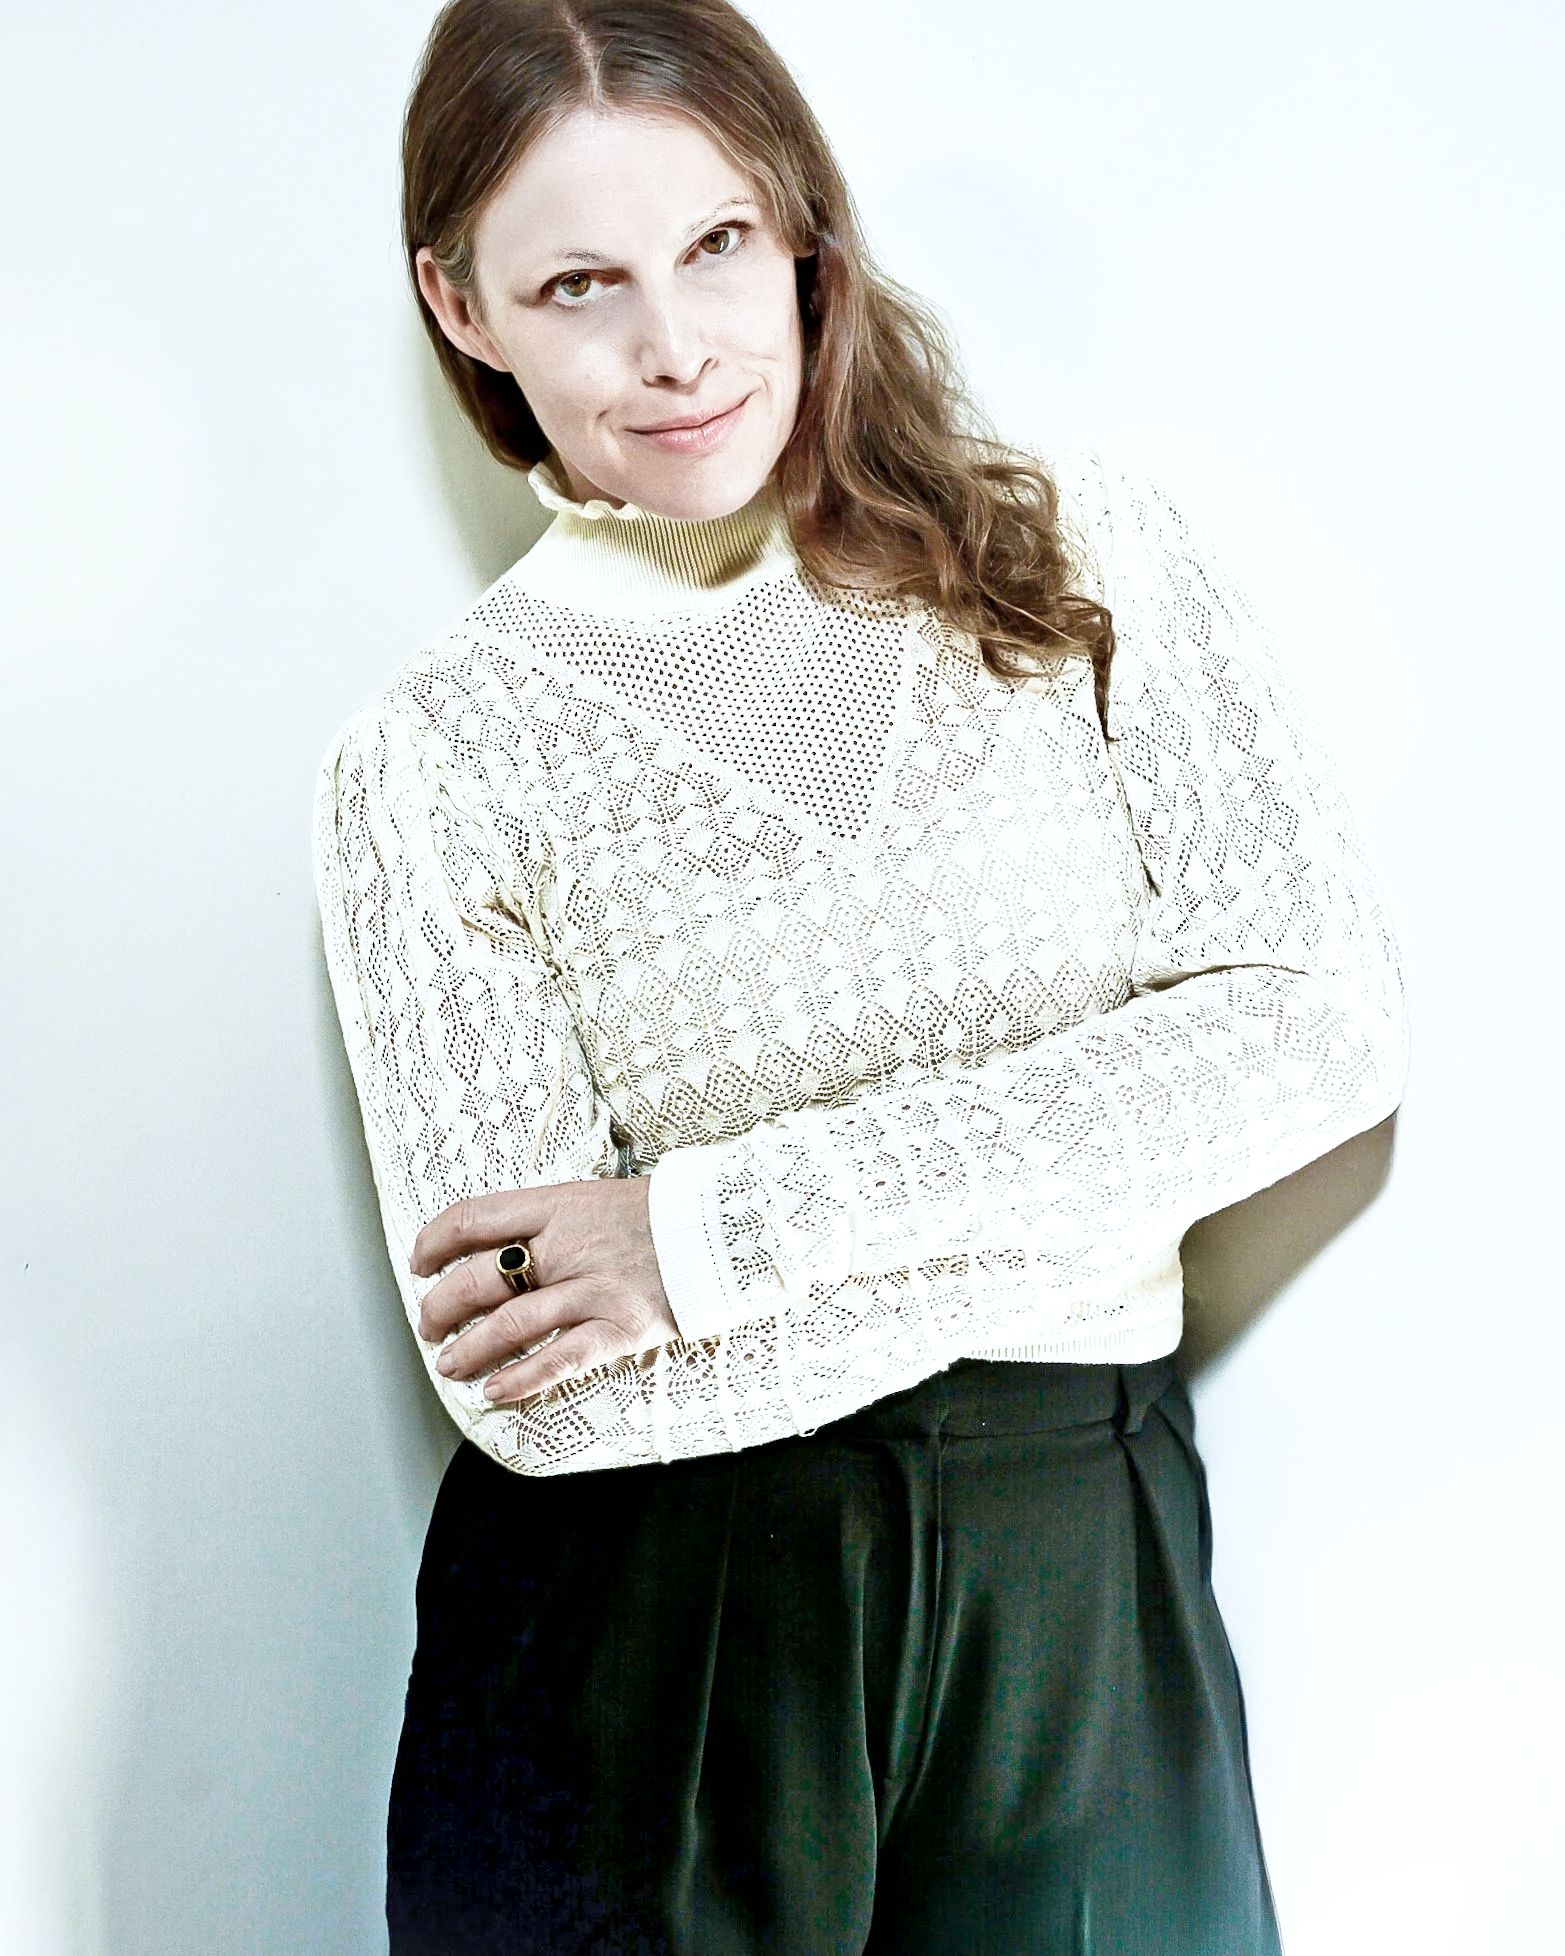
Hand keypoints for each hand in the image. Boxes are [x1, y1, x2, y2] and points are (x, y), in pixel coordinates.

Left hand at [410, 1178, 679, 1404]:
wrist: (730, 1225)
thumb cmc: (666, 1213)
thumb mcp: (600, 1197)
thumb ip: (556, 1220)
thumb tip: (509, 1244)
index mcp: (559, 1205)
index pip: (474, 1218)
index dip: (435, 1241)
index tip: (421, 1262)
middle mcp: (568, 1245)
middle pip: (479, 1277)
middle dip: (441, 1307)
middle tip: (430, 1326)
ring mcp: (594, 1287)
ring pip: (509, 1324)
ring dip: (469, 1350)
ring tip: (450, 1365)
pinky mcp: (621, 1326)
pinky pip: (560, 1358)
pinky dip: (521, 1378)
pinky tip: (495, 1390)